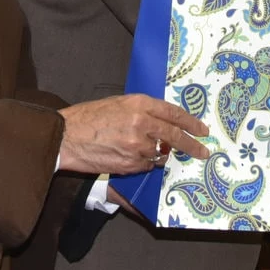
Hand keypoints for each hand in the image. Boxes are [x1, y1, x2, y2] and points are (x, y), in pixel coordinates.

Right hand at [59, 93, 210, 175]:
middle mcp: (142, 124)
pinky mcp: (130, 164)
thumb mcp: (118, 104)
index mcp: (139, 104)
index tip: (202, 130)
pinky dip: (143, 163)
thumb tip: (162, 124)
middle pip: (175, 136)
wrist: (67, 136)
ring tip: (141, 149)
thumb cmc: (89, 117)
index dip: (191, 122)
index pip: (173, 113)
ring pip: (159, 153)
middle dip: (191, 145)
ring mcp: (137, 146)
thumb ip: (142, 112)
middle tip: (202, 151)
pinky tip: (129, 156)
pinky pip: (146, 165)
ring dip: (158, 154)